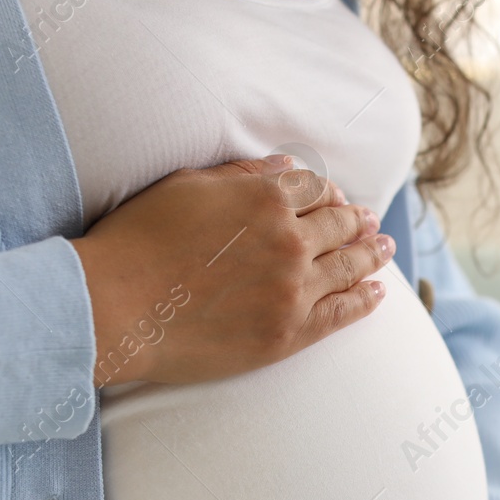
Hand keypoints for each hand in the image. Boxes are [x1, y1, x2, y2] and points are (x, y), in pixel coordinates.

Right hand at [70, 156, 393, 385]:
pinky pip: (341, 312)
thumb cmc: (139, 241)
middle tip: (371, 223)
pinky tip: (376, 293)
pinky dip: (364, 300)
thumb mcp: (189, 186)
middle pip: (339, 225)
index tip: (337, 198)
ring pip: (348, 266)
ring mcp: (293, 288)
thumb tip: (287, 166)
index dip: (329, 193)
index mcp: (265, 197)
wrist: (116, 307)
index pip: (315, 189)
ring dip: (371, 254)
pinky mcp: (289, 333)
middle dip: (357, 221)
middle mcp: (289, 239)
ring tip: (383, 249)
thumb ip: (244, 173)